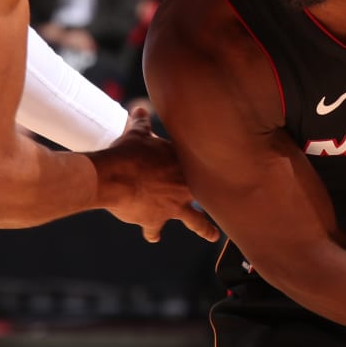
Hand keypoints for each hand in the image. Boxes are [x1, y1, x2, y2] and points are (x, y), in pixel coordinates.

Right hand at [95, 106, 219, 242]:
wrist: (115, 176)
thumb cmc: (128, 152)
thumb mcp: (137, 134)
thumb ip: (142, 123)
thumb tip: (139, 109)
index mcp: (183, 164)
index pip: (202, 166)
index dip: (207, 167)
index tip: (214, 168)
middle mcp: (184, 186)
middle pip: (206, 194)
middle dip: (217, 198)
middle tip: (230, 203)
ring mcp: (173, 205)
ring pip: (196, 220)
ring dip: (205, 228)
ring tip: (212, 235)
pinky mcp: (156, 220)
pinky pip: (155, 229)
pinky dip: (153, 234)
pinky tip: (153, 237)